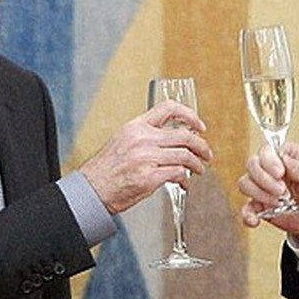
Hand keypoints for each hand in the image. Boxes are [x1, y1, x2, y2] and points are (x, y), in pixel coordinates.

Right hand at [80, 100, 213, 213]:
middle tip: (206, 153)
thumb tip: (172, 139)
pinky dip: (185, 179)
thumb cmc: (106, 169)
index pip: (168, 108)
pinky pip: (178, 174)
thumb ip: (145, 136)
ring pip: (185, 155)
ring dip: (197, 164)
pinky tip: (184, 183)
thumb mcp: (122, 141)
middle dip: (201, 146)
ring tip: (199, 169)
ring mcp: (146, 158)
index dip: (189, 115)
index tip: (199, 126)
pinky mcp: (149, 177)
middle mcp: (142, 139)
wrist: (91, 190)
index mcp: (136, 127)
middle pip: (184, 135)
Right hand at [237, 142, 298, 245]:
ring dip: (259, 194)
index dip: (269, 161)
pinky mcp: (264, 207)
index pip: (267, 150)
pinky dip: (247, 214)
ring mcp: (267, 188)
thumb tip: (283, 159)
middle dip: (264, 179)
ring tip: (279, 204)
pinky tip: (256, 220)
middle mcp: (274, 170)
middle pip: (252, 164)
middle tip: (282, 191)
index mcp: (289, 156)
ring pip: (246, 183)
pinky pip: (247, 208)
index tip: (280, 173)